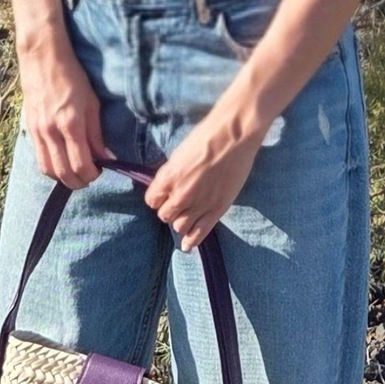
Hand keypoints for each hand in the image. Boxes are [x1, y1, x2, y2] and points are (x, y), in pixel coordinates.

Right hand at [20, 46, 116, 189]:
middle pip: (63, 173)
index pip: (81, 164)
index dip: (92, 175)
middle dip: (78, 182)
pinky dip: (50, 166)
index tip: (100, 170)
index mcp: (71, 124)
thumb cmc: (72, 76)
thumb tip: (106, 157)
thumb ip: (97, 133)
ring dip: (62, 178)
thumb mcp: (92, 103)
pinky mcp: (29, 129)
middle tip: (89, 176)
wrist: (42, 58)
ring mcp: (38, 131)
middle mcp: (52, 131)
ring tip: (74, 172)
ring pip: (48, 170)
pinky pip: (39, 158)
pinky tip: (60, 160)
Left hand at [143, 112, 263, 249]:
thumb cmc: (206, 138)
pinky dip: (192, 241)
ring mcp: (199, 205)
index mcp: (166, 179)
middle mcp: (179, 196)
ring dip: (181, 223)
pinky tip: (188, 246)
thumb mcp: (179, 155)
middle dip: (170, 210)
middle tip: (178, 204)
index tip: (164, 196)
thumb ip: (171, 175)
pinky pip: (200, 233)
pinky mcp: (217, 210)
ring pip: (180, 227)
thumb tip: (168, 186)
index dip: (158, 199)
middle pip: (165, 215)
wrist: (233, 137)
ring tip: (187, 217)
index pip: (152, 201)